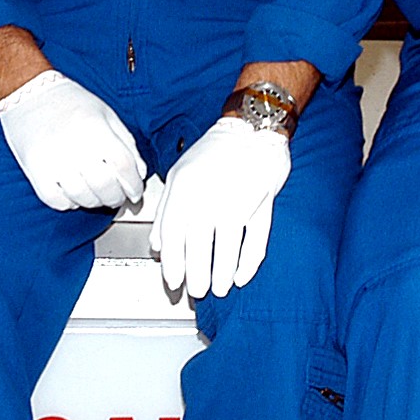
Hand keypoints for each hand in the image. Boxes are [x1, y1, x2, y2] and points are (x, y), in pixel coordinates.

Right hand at [0, 68, 146, 212]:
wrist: (29, 92)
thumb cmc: (70, 103)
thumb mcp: (106, 114)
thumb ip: (127, 143)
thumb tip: (138, 174)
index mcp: (96, 128)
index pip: (124, 167)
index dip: (134, 185)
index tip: (134, 192)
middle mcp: (75, 145)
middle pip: (105, 186)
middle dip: (116, 198)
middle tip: (116, 197)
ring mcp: (53, 159)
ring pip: (82, 198)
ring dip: (94, 202)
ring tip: (96, 194)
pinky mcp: (35, 170)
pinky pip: (56, 201)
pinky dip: (69, 203)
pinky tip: (73, 194)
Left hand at [151, 117, 291, 297]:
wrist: (251, 128)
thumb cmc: (214, 152)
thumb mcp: (180, 175)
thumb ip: (167, 210)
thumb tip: (157, 244)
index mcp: (185, 190)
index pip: (173, 236)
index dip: (173, 264)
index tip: (173, 282)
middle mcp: (209, 197)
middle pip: (199, 247)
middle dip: (197, 275)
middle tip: (197, 291)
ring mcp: (237, 200)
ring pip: (227, 247)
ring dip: (222, 273)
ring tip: (219, 288)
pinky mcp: (262, 203)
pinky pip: (255, 239)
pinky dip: (249, 261)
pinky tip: (242, 276)